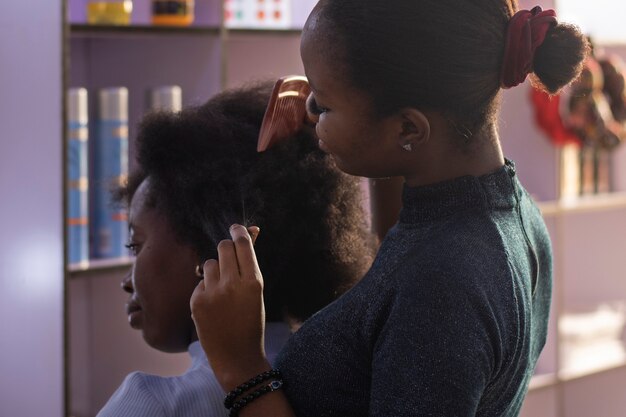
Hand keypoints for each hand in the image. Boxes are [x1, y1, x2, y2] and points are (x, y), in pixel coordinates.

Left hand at [190, 224, 270, 390]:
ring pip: (209, 262)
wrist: (236, 356)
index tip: (236, 228)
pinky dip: (207, 288)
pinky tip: (214, 305)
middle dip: (226, 247)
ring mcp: (213, 293)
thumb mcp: (257, 291)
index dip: (239, 232)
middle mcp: (232, 285)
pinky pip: (201, 281)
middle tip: (229, 255)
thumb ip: (250, 262)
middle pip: (223, 247)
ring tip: (223, 289)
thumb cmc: (251, 321)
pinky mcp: (197, 301)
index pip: (242, 244)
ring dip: (216, 269)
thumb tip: (252, 229)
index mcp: (253, 282)